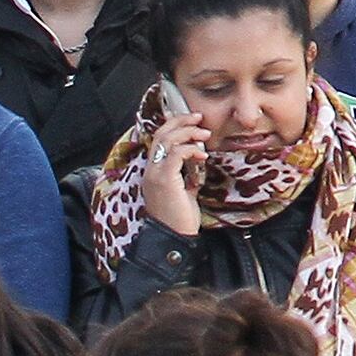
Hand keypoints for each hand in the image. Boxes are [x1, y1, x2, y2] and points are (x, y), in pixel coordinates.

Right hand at [139, 110, 210, 236]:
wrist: (174, 238)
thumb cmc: (180, 218)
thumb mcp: (184, 192)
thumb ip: (187, 175)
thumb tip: (197, 162)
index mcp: (154, 171)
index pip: (159, 138)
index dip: (174, 125)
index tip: (193, 120)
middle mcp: (151, 169)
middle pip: (162, 133)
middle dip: (181, 122)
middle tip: (199, 118)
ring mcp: (155, 174)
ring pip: (167, 140)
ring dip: (188, 133)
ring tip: (204, 134)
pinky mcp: (164, 180)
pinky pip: (175, 154)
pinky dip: (190, 150)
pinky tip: (202, 155)